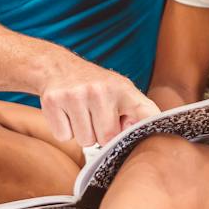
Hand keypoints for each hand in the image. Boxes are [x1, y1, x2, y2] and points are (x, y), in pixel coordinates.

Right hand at [39, 61, 158, 147]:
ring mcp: (75, 95)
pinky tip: (66, 113)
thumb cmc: (95, 87)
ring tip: (80, 113)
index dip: (149, 131)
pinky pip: (64, 136)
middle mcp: (100, 90)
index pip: (146, 114)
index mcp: (123, 89)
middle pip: (107, 139)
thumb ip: (136, 113)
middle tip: (95, 117)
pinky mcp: (54, 101)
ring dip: (82, 133)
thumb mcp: (120, 91)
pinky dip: (65, 130)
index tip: (154, 142)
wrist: (57, 67)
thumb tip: (143, 138)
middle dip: (101, 135)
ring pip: (85, 141)